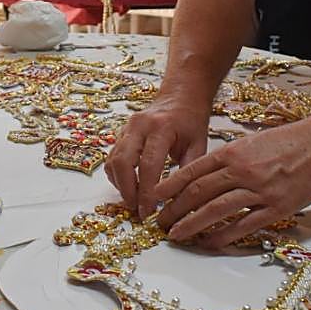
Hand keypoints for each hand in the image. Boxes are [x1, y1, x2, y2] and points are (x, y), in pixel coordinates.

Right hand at [105, 95, 209, 217]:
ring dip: (121, 185)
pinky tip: (130, 187)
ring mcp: (126, 128)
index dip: (146, 192)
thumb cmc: (191, 121)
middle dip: (127, 190)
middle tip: (137, 210)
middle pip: (123, 162)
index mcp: (161, 127)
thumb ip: (188, 172)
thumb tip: (180, 202)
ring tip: (134, 202)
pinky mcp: (121, 134)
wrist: (180, 97)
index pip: (148, 165)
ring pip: (113, 161)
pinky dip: (117, 176)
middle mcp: (139, 126)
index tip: (148, 212)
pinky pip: (112, 158)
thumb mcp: (198, 144)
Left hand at [153, 119, 310, 247]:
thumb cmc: (286, 143)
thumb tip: (202, 178)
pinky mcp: (276, 208)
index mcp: (233, 152)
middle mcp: (242, 170)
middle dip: (175, 208)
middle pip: (199, 192)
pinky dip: (223, 236)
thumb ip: (227, 160)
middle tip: (160, 222)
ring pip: (216, 209)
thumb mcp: (250, 143)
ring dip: (192, 224)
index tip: (156, 197)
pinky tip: (208, 243)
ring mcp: (259, 190)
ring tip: (175, 235)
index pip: (194, 170)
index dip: (171, 186)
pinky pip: (243, 225)